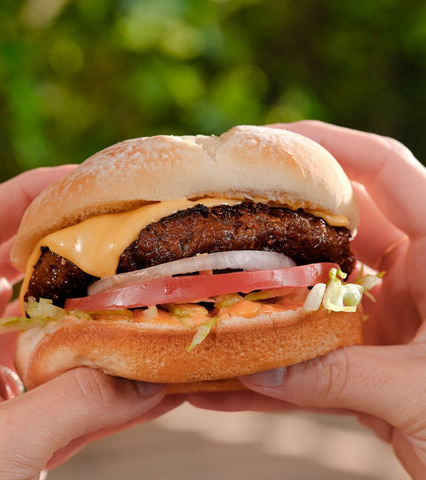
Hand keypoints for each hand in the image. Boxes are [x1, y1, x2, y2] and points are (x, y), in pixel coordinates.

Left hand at [0, 167, 179, 479]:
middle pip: (19, 269)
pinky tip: (154, 376)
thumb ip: (75, 406)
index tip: (75, 182)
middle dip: (72, 249)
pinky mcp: (23, 415)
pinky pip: (72, 381)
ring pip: (52, 323)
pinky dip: (110, 378)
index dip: (18, 197)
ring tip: (146, 292)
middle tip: (124, 234)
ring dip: (98, 311)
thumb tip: (152, 379)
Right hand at [189, 121, 425, 477]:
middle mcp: (410, 276)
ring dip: (263, 290)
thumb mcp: (420, 394)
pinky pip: (307, 351)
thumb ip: (336, 377)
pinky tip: (219, 380)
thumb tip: (256, 368)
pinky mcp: (363, 358)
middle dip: (279, 213)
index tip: (271, 139)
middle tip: (222, 206)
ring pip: (312, 286)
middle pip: (335, 223)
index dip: (331, 144)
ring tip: (208, 280)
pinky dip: (267, 364)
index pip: (386, 171)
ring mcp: (383, 317)